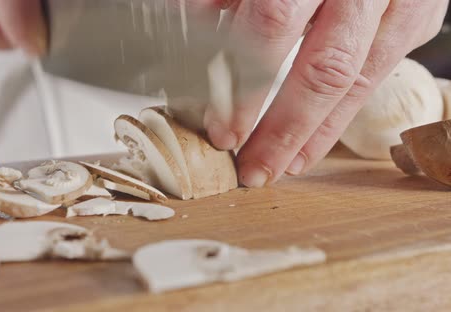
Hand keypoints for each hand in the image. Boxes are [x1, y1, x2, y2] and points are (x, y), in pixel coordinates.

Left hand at [197, 0, 448, 186]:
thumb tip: (194, 32)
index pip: (273, 27)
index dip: (245, 87)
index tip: (222, 130)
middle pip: (324, 70)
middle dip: (283, 130)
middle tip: (252, 169)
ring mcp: (400, 1)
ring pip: (359, 81)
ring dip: (316, 134)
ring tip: (283, 167)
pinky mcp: (418, 15)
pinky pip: (380, 73)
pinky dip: (343, 113)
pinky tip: (316, 139)